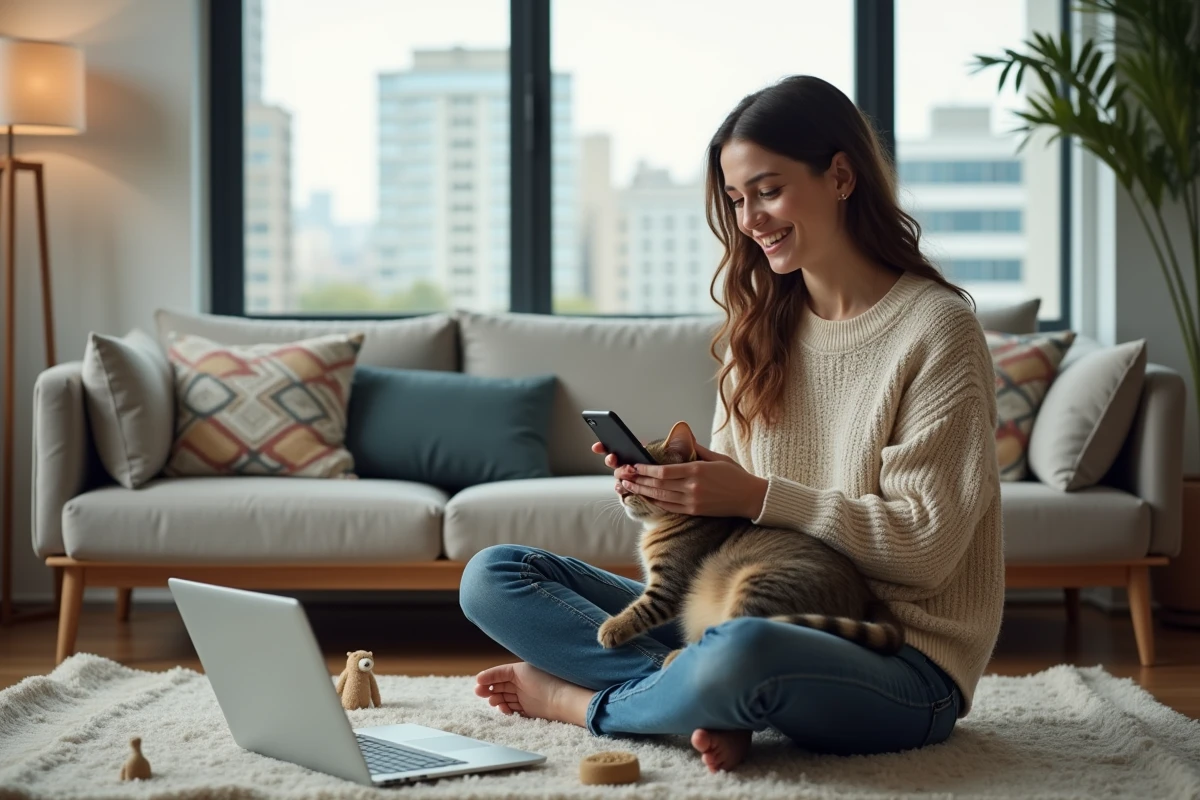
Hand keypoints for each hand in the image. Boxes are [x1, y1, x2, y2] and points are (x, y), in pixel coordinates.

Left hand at [593, 440, 764, 517]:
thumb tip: (683, 437)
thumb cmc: (734, 474)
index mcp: (697, 470)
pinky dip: (655, 501)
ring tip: (627, 486)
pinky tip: (644, 496)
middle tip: (622, 475)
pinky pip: (669, 507)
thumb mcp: (717, 457)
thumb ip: (697, 449)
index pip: (664, 471)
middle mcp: (692, 487)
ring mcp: (693, 501)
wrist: (750, 497)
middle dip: (638, 479)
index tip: (633, 465)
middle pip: (658, 484)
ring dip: (642, 491)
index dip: (646, 469)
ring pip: (660, 496)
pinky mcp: (694, 511)